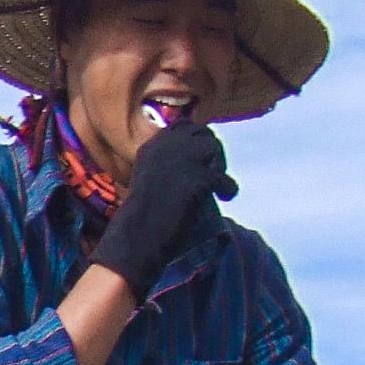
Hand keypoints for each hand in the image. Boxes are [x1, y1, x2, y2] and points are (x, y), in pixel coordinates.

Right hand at [83, 118, 229, 294]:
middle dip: (212, 151)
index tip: (204, 156)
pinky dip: (228, 187)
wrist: (137, 237)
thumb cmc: (141, 217)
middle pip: (202, 133)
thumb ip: (167, 164)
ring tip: (218, 185)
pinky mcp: (196, 178)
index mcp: (151, 146)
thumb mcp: (150, 178)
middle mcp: (165, 146)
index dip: (198, 139)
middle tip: (214, 172)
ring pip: (213, 148)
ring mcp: (181, 160)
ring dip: (219, 165)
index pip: (182, 127)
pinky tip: (226, 196)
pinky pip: (221, 177)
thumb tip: (196, 162)